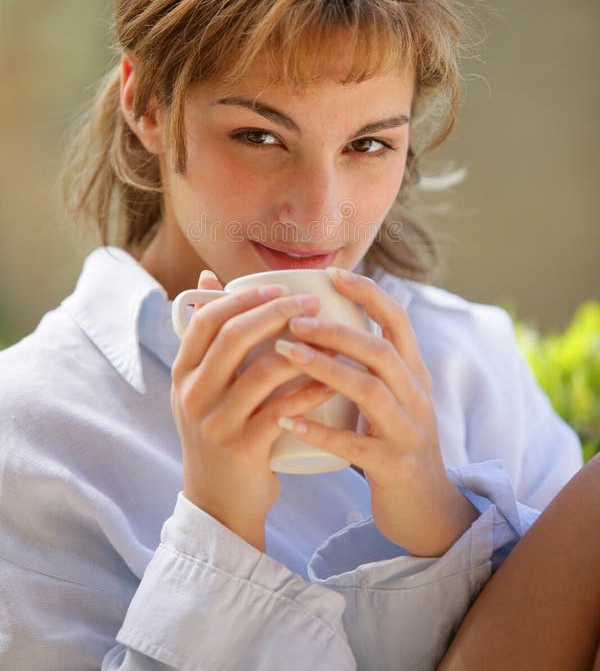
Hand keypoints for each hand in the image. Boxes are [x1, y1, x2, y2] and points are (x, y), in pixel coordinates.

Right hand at [170, 272, 333, 550]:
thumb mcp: (202, 385)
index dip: (243, 298)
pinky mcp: (242, 449)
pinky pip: (282, 410)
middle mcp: (192, 394)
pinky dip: (310, 391)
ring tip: (332, 338)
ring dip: (303, 349)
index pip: (207, 319)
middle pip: (233, 337)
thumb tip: (208, 278)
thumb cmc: (221, 431)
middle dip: (276, 313)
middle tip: (312, 303)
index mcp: (183, 372)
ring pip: (262, 371)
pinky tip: (332, 381)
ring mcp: (215, 423)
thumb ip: (208, 336)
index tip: (279, 288)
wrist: (219, 503)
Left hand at [275, 268, 478, 555]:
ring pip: (371, 391)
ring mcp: (409, 432)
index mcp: (414, 374)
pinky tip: (289, 419)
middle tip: (294, 320)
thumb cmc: (394, 443)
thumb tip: (322, 325)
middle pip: (381, 351)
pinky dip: (321, 430)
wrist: (427, 510)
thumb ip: (367, 366)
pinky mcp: (394, 467)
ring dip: (327, 369)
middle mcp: (417, 397)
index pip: (398, 321)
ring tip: (286, 353)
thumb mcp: (393, 398)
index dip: (369, 294)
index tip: (333, 274)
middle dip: (337, 331)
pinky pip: (356, 445)